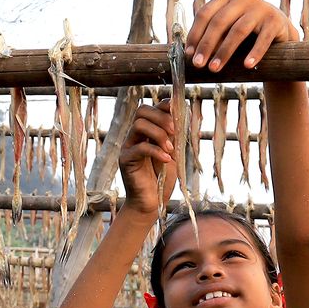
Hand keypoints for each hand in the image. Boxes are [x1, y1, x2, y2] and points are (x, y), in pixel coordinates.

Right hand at [118, 99, 176, 216]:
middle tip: (175, 131)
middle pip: (142, 110)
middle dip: (161, 117)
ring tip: (170, 150)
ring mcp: (128, 146)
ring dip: (159, 134)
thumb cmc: (163, 178)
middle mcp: (135, 136)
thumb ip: (174, 136)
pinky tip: (167, 160)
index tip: (178, 110)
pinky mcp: (125, 160)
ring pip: (139, 125)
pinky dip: (156, 151)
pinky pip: (139, 148)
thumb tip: (182, 116)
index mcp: (147, 132)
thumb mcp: (173, 153)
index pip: (151, 109)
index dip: (164, 105)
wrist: (152, 202)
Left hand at [187, 0, 298, 72]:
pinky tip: (247, 65)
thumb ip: (212, 33)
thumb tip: (191, 53)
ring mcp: (261, 7)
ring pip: (238, 30)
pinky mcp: (276, 20)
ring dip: (225, 52)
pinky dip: (254, 53)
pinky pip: (263, 39)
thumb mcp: (229, 27)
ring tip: (215, 68)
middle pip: (220, 22)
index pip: (205, 13)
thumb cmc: (248, 32)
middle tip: (199, 65)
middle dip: (207, 45)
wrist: (280, 32)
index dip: (195, 34)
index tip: (190, 55)